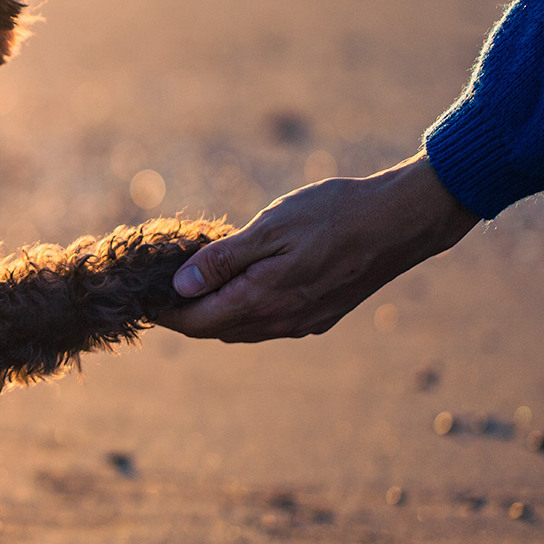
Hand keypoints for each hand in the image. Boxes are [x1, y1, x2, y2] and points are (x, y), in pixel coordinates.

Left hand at [153, 153, 479, 341]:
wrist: (403, 221)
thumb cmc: (335, 214)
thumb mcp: (270, 228)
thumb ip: (223, 261)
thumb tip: (180, 288)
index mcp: (263, 301)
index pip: (197, 322)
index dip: (164, 313)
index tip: (140, 299)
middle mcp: (282, 322)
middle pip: (216, 330)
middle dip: (185, 315)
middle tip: (158, 293)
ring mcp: (305, 322)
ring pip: (243, 329)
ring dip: (215, 314)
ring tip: (192, 289)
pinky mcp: (322, 315)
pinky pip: (270, 323)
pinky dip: (245, 310)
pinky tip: (241, 287)